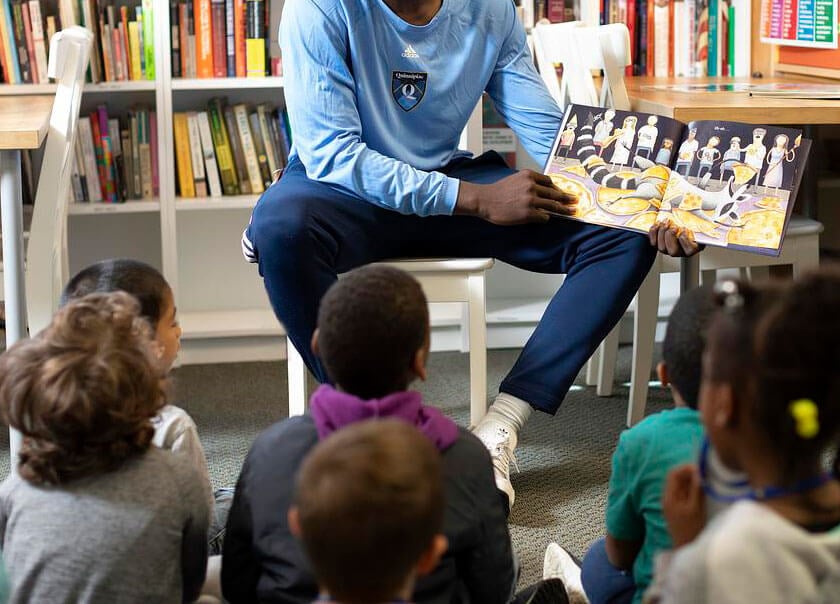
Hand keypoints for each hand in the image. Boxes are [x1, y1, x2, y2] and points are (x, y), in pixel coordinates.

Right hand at [456, 170, 576, 225]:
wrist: (485, 200)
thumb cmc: (497, 191)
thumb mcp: (514, 179)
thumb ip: (528, 183)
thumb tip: (542, 191)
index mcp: (528, 175)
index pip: (549, 181)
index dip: (557, 188)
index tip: (563, 192)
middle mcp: (532, 186)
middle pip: (554, 193)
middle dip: (566, 197)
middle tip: (575, 200)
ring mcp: (531, 200)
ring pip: (552, 205)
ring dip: (563, 209)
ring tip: (571, 211)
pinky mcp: (528, 213)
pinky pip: (544, 216)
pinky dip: (546, 218)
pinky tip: (546, 218)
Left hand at [649, 219, 702, 256]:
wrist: (681, 221)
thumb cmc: (692, 223)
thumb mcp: (699, 222)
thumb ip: (701, 221)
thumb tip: (707, 214)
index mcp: (693, 247)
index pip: (690, 250)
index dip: (685, 240)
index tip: (684, 229)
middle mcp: (680, 251)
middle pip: (673, 251)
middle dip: (671, 236)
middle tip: (673, 226)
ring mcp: (668, 249)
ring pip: (662, 248)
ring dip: (662, 233)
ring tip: (665, 222)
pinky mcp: (659, 245)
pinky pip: (653, 243)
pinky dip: (654, 233)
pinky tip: (657, 225)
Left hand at [663, 464, 705, 547]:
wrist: (686, 548)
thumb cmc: (691, 530)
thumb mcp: (695, 509)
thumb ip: (696, 490)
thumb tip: (699, 472)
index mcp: (669, 497)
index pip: (673, 474)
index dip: (686, 468)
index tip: (701, 468)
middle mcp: (669, 497)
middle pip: (677, 478)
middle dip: (690, 473)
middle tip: (706, 473)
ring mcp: (673, 503)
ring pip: (681, 484)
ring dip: (692, 480)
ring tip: (706, 480)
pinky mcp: (680, 508)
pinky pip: (685, 492)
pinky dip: (693, 488)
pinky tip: (703, 490)